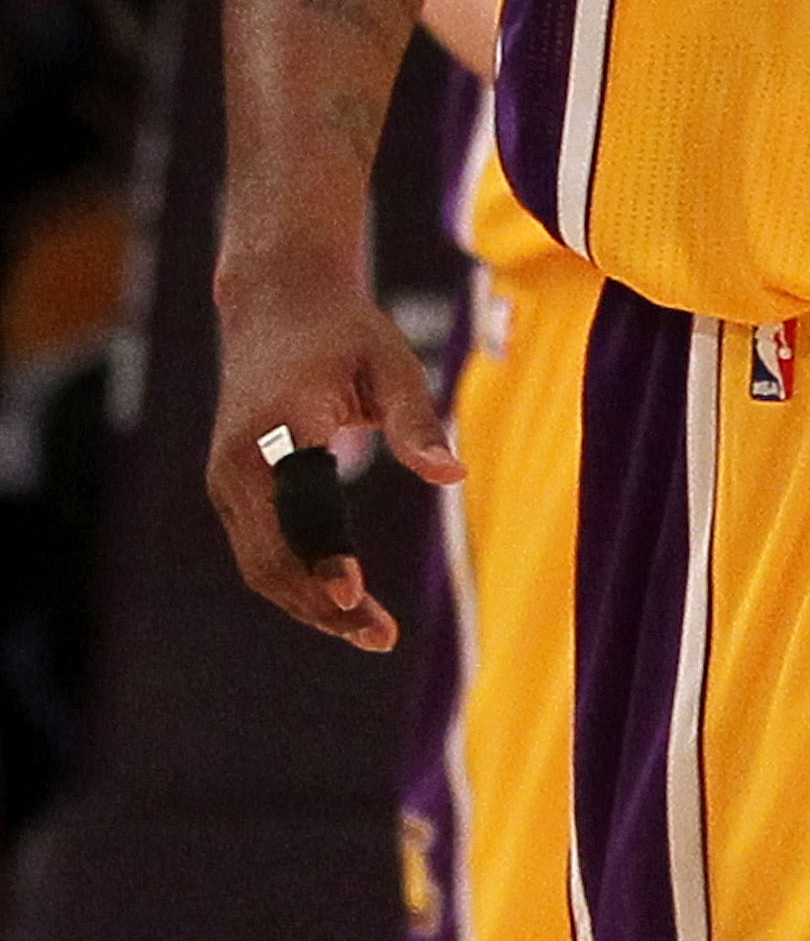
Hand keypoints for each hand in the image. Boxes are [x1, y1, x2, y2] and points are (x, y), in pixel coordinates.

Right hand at [206, 255, 458, 651]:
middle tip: (381, 636)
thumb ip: (416, 423)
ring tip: (370, 632)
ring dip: (309, 604)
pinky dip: (296, 582)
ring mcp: (226, 478)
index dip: (325, 554)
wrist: (277, 304)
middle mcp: (238, 461)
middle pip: (272, 555)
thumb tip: (452, 475)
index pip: (299, 506)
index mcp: (278, 428)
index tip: (356, 593)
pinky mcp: (232, 488)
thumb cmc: (346, 334)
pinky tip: (342, 603)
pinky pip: (260, 549)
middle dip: (323, 602)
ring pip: (260, 563)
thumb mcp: (393, 365)